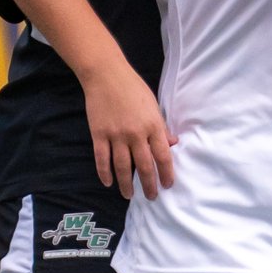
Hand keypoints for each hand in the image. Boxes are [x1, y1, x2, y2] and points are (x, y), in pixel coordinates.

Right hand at [82, 58, 176, 198]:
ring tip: (129, 195)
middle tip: (151, 197)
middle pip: (144, 166)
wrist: (105, 75)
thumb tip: (173, 144)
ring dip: (126, 184)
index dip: (166, 174)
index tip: (167, 185)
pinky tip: (108, 182)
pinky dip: (105, 173)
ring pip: (122, 167)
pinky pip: (102, 159)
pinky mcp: (99, 134)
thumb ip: (161, 127)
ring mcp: (116, 135)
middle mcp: (136, 134)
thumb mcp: (153, 105)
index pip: (163, 156)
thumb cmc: (133, 88)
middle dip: (148, 185)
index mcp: (153, 125)